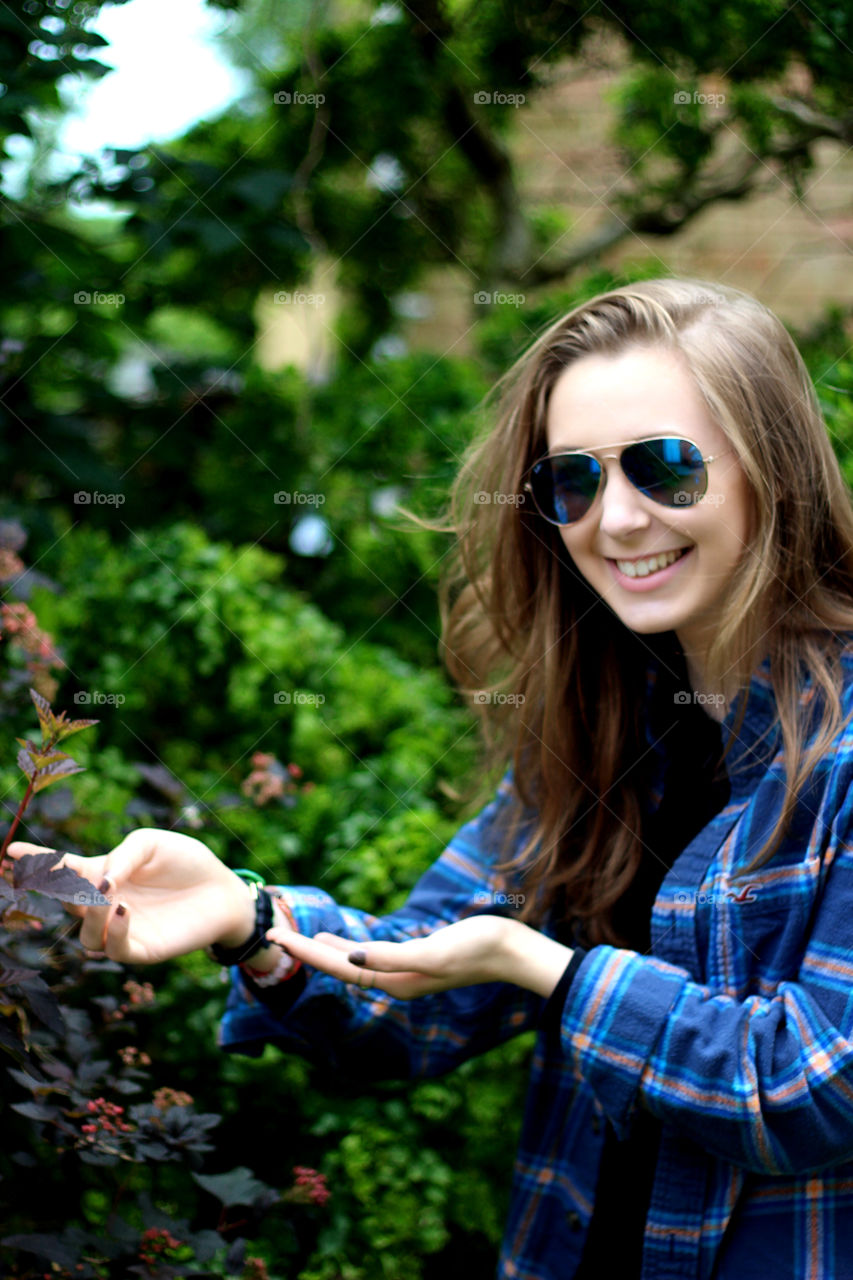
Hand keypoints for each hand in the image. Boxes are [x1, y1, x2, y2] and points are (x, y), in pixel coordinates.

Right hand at [5, 830, 257, 964]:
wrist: (223, 889)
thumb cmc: (186, 862)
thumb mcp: (151, 844)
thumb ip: (121, 856)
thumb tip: (97, 880)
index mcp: (103, 874)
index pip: (62, 871)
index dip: (35, 862)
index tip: (10, 851)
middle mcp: (105, 905)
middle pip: (67, 903)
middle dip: (59, 891)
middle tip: (65, 876)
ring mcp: (121, 929)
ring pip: (85, 934)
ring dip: (89, 915)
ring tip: (106, 894)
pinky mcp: (142, 949)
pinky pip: (115, 949)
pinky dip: (113, 931)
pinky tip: (122, 909)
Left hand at [268, 913, 571, 999]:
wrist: (511, 951)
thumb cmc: (475, 948)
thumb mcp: (434, 951)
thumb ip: (393, 958)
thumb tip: (353, 957)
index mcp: (395, 981)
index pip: (339, 967)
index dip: (306, 953)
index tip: (277, 937)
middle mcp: (395, 981)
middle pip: (340, 967)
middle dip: (307, 953)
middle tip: (275, 935)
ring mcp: (405, 973)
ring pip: (353, 963)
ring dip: (325, 952)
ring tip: (299, 940)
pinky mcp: (416, 960)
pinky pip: (370, 957)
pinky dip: (349, 948)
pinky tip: (341, 942)